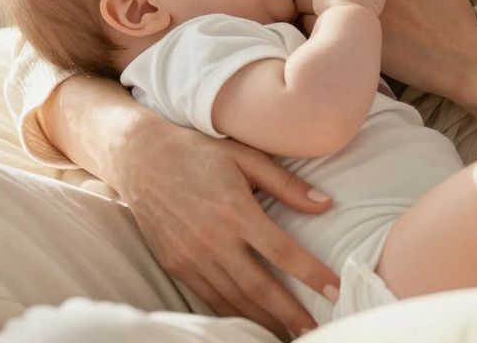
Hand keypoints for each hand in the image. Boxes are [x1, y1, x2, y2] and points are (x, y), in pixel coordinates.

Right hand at [116, 117, 339, 339]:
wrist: (142, 158)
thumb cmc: (199, 152)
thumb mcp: (246, 156)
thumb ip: (286, 184)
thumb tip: (326, 204)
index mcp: (235, 210)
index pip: (282, 252)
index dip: (311, 274)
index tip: (335, 291)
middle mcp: (213, 238)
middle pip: (259, 287)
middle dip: (289, 313)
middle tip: (315, 330)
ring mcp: (191, 256)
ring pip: (233, 300)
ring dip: (262, 320)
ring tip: (288, 332)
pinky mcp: (175, 265)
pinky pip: (209, 297)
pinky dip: (232, 313)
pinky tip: (251, 320)